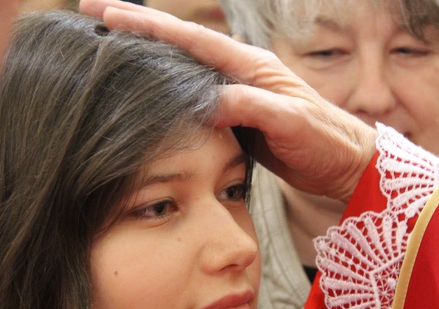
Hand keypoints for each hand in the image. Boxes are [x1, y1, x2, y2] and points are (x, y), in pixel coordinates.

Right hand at [78, 0, 376, 202]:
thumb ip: (252, 107)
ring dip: (148, 55)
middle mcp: (241, 72)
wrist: (345, 163)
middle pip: (180, 43)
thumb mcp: (291, 123)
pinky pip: (194, 97)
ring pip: (184, 69)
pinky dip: (167, 90)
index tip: (106, 13)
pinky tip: (149, 93)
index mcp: (251, 65)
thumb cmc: (326, 141)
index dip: (147, 26)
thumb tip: (207, 101)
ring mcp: (238, 94)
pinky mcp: (237, 118)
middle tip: (92, 13)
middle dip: (137, 26)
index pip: (190, 39)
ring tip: (108, 48)